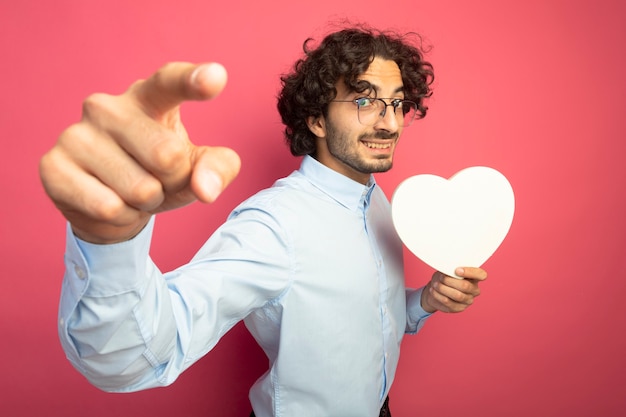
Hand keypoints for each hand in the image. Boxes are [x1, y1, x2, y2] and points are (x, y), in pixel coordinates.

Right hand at [40, 62, 240, 243]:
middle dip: (173, 181)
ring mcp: (76, 134)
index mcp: (148, 97)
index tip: (216, 77)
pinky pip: (109, 207)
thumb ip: (218, 169)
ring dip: (147, 203)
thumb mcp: (198, 168)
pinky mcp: (53, 166)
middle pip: (167, 155)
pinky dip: (122, 217)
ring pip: (141, 189)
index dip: (193, 81)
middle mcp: (107, 106)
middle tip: (158, 180)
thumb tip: (206, 188)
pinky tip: (110, 203)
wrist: (111, 206)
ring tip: (134, 192)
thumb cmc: (160, 174)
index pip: (170, 82)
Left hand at [420, 267, 486, 313]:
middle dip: (450, 281)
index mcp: (475, 278)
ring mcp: (468, 300)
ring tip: (436, 284)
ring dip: (443, 288)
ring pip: (457, 295)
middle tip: (441, 277)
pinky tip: (433, 290)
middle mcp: (474, 290)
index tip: (457, 270)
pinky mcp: (459, 308)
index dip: (470, 272)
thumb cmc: (444, 277)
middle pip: (466, 286)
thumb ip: (451, 269)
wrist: (436, 289)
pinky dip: (438, 295)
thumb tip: (448, 269)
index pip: (481, 275)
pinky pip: (448, 302)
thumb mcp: (447, 270)